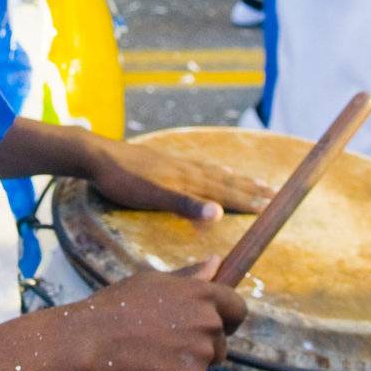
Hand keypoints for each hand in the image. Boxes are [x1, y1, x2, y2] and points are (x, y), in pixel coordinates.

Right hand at [72, 262, 245, 370]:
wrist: (89, 342)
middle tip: (166, 343)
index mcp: (200, 295)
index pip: (237, 308)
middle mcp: (208, 323)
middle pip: (222, 340)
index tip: (215, 324)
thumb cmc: (115, 306)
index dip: (228, 318)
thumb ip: (190, 277)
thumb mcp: (152, 282)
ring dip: (188, 363)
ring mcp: (201, 354)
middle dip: (202, 344)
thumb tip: (216, 263)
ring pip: (206, 363)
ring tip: (153, 356)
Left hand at [88, 139, 273, 219]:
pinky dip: (213, 170)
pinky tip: (210, 170)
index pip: (225, 192)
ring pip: (213, 172)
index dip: (247, 200)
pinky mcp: (164, 162)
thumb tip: (220, 213)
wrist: (96, 156)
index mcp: (187, 180)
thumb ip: (186, 206)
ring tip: (253, 181)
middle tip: (274, 192)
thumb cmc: (122, 181)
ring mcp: (175, 164)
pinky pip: (198, 166)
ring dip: (235, 179)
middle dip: (249, 188)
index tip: (271, 206)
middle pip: (225, 180)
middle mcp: (186, 169)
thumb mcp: (153, 197)